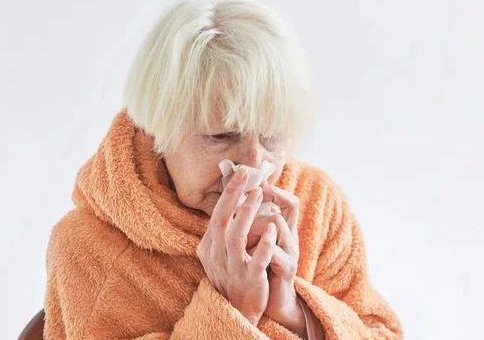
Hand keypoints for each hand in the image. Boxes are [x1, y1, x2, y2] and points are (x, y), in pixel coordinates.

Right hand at [196, 167, 277, 325]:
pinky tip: (274, 228)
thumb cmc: (233, 275)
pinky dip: (263, 243)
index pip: (217, 215)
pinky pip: (255, 260)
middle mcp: (217, 256)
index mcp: (210, 247)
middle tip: (245, 173)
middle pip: (221, 220)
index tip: (240, 173)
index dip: (229, 193)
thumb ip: (224, 230)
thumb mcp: (222, 253)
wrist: (238, 311)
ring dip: (247, 213)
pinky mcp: (249, 281)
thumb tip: (234, 200)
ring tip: (259, 194)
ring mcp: (232, 268)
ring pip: (236, 236)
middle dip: (232, 194)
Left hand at [247, 184, 305, 336]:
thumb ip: (249, 225)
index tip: (253, 180)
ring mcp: (290, 252)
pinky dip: (264, 245)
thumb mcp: (255, 245)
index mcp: (282, 230)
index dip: (273, 187)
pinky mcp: (286, 270)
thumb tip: (233, 204)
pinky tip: (252, 243)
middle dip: (271, 192)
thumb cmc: (260, 271)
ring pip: (278, 224)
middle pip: (291, 204)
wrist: (273, 305)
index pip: (288, 199)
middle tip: (254, 187)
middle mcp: (290, 237)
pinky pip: (275, 252)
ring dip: (257, 222)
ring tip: (245, 225)